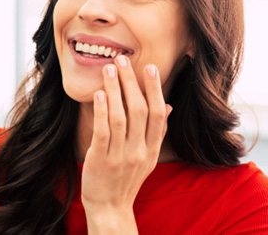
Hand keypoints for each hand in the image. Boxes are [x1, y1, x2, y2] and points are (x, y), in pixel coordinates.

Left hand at [82, 56, 171, 230]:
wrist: (110, 208)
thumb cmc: (127, 177)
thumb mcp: (147, 157)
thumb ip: (156, 132)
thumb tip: (167, 105)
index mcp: (152, 149)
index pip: (157, 114)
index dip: (154, 89)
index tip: (149, 67)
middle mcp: (139, 151)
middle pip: (139, 111)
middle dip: (131, 83)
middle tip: (122, 60)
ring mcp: (120, 157)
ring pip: (121, 118)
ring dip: (115, 91)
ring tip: (109, 69)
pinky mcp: (100, 160)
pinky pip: (103, 132)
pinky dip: (102, 111)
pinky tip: (99, 94)